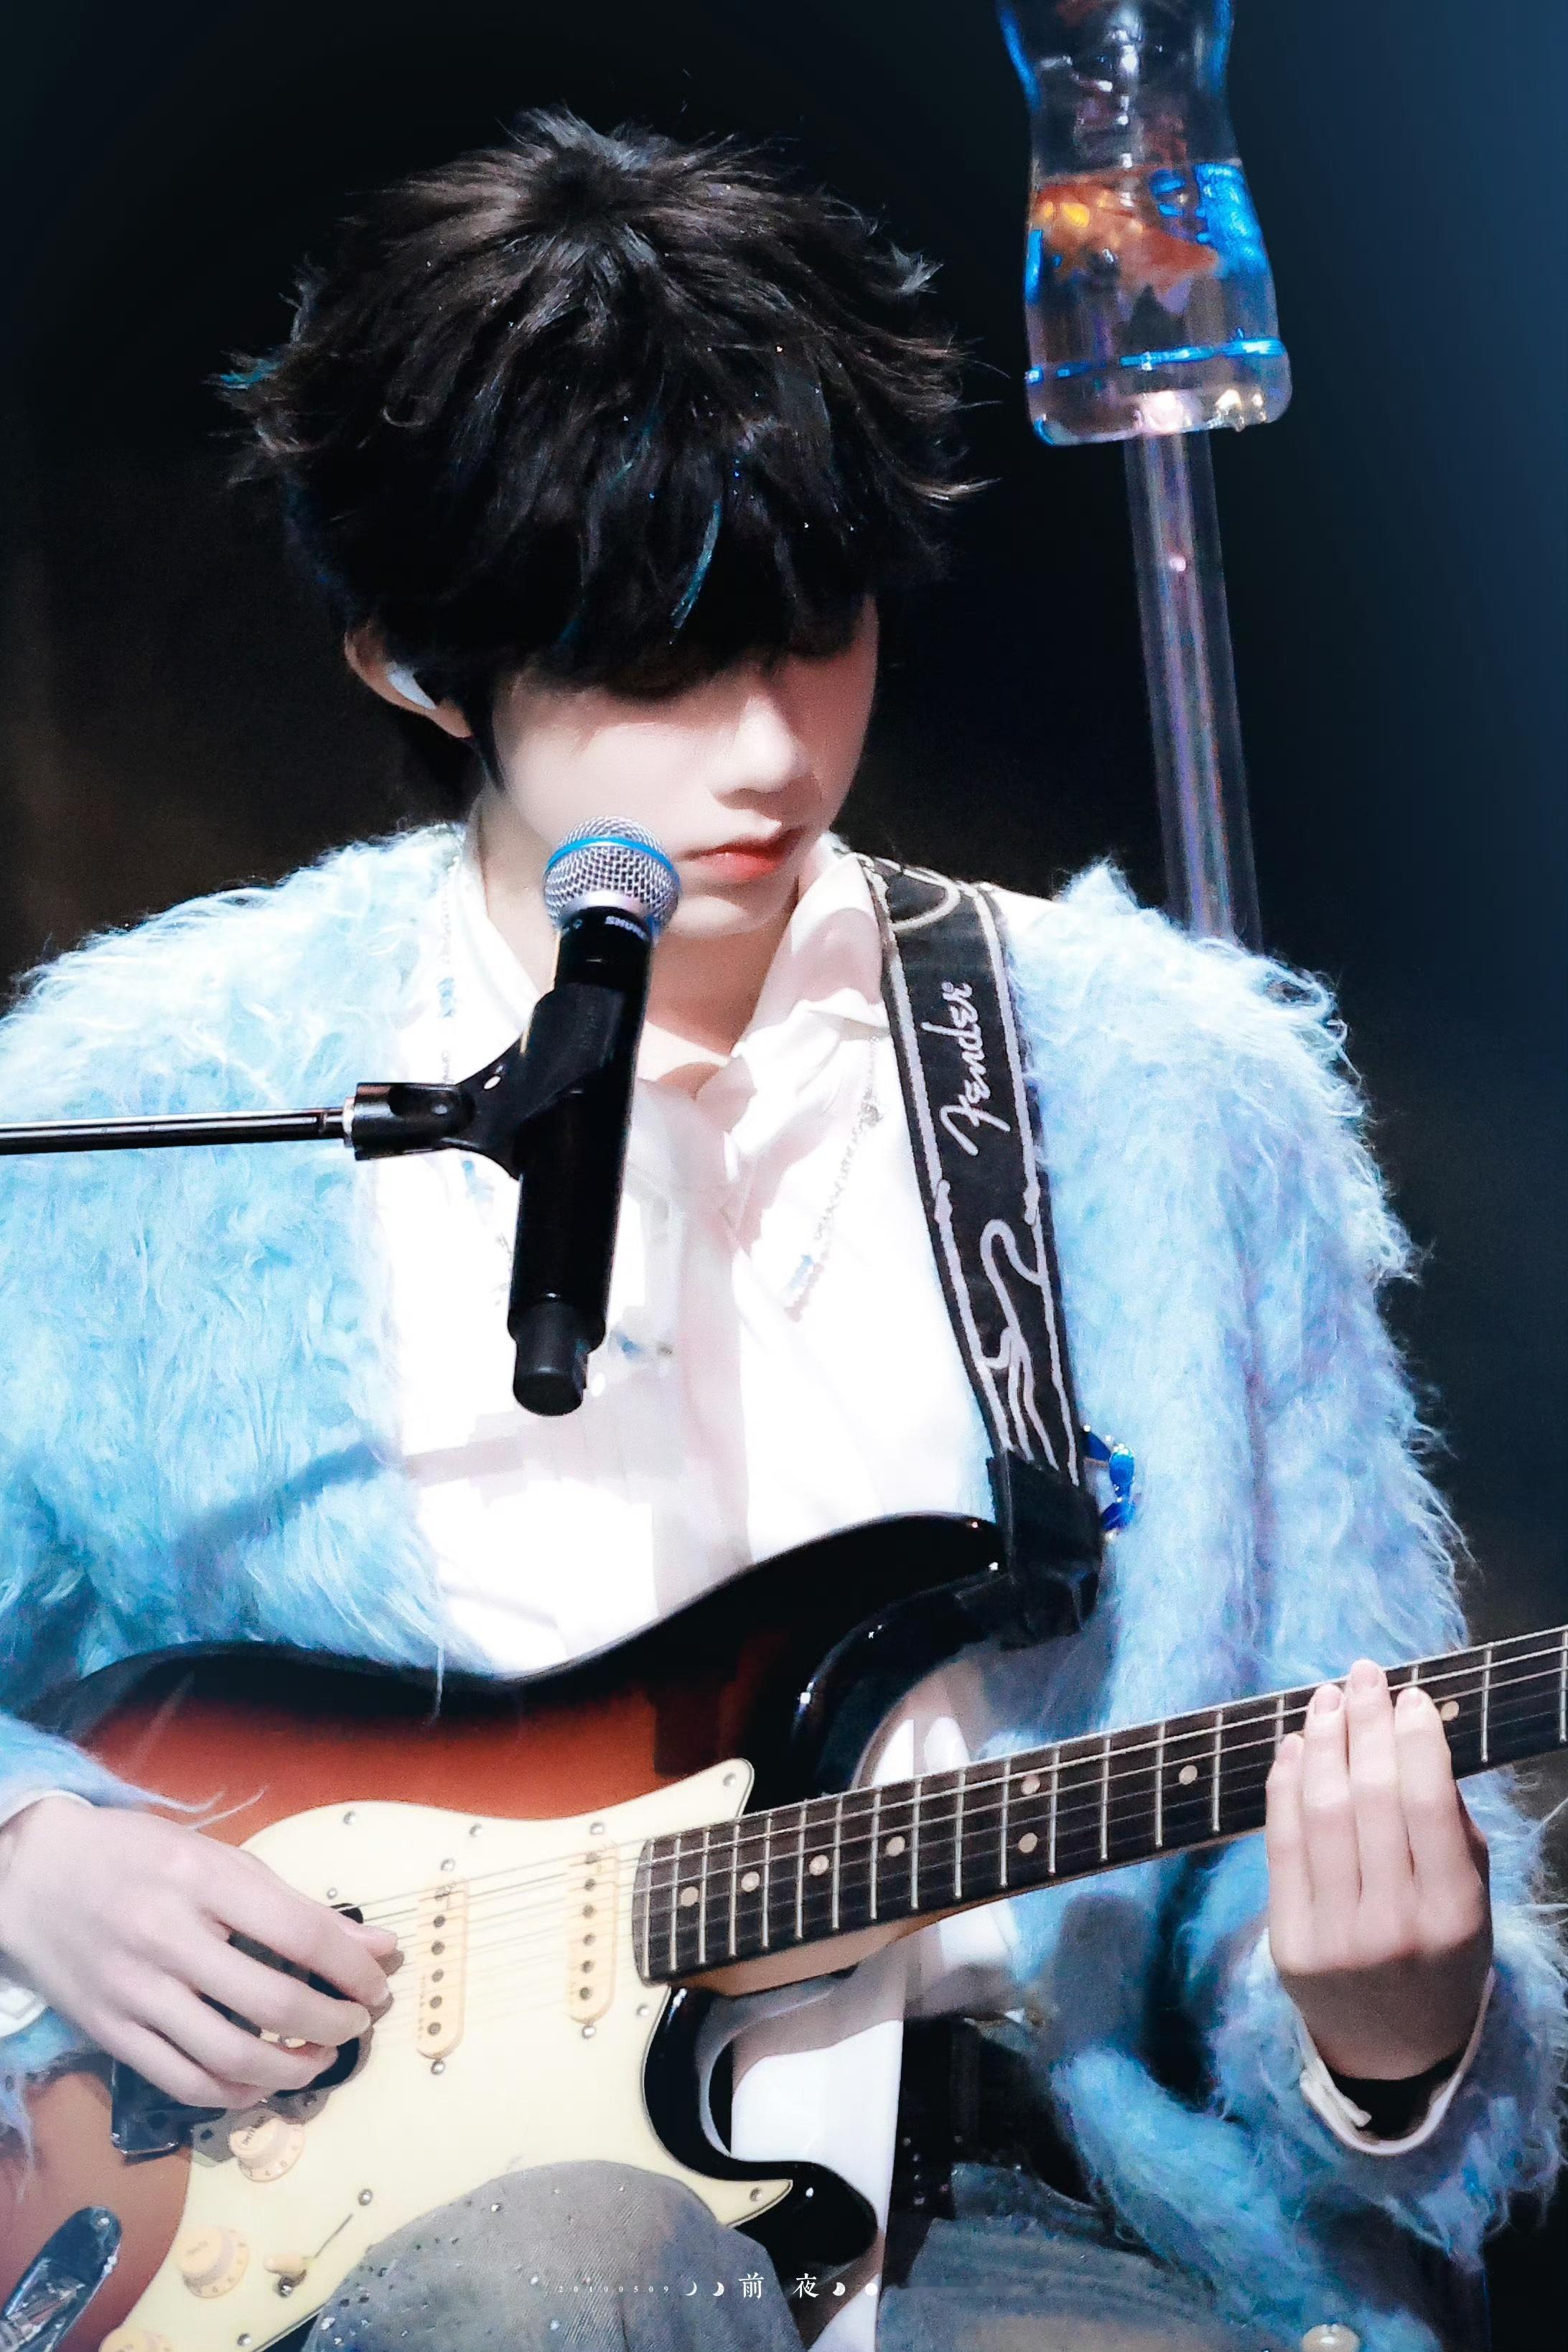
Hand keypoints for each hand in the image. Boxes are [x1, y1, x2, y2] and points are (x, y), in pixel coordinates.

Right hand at [0, 1798, 400, 2108]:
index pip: (300, 1932)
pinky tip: (261, 2084)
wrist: (32, 1875)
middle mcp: (167, 1937)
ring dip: (291, 2068)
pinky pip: (181, 2082)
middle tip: (357, 2023)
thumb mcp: (216, 1859)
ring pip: (229, 2056)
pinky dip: (232, 2094)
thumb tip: (374, 1947)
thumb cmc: (137, 1856)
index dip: (352, 1967)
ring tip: (320, 2058)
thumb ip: (292, 1904)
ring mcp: (134, 1992)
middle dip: (333, 2022)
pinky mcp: (108, 2033)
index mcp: (201, 1880)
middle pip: (272, 2001)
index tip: (379, 1984)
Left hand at [1264, 1657, 1491, 2078]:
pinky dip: (1283, 1785)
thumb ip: (1451, 1830)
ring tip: (1325, 1697)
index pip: (1426, 1804)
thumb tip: (1414, 1740)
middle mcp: (1391, 1924)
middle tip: (1362, 1674)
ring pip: (1320, 1812)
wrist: (1394, 2051)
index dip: (1414, 1739)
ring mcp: (1334, 1934)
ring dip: (1320, 1741)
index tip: (1409, 1696)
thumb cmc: (1441, 1957)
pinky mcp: (1287, 1939)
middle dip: (1364, 1723)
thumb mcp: (1473, 1903)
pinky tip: (1292, 1745)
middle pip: (1369, 1797)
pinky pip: (1280, 1843)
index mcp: (1452, 1915)